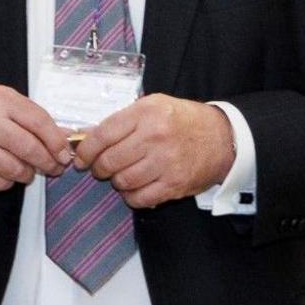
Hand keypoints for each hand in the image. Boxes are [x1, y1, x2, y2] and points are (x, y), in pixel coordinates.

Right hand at [0, 85, 71, 190]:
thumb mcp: (9, 105)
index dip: (56, 142)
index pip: (39, 122)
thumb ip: (37, 119)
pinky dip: (7, 182)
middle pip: (28, 148)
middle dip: (47, 163)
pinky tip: (6, 175)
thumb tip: (66, 138)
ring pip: (14, 169)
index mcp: (2, 101)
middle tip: (53, 168)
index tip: (63, 154)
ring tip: (27, 171)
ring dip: (26, 174)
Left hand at [72, 94, 234, 208]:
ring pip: (123, 181)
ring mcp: (166, 162)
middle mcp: (155, 137)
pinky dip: (131, 197)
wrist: (223, 137)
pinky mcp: (175, 184)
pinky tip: (134, 189)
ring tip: (121, 175)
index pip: (103, 135)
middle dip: (98, 168)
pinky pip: (140, 198)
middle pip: (110, 161)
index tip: (80, 157)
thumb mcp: (153, 106)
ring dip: (116, 181)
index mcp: (146, 113)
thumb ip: (121, 120)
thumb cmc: (183, 121)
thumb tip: (85, 137)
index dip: (86, 150)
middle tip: (99, 169)